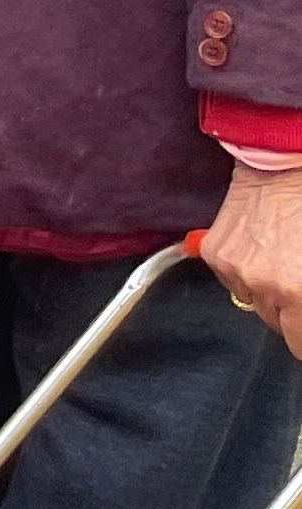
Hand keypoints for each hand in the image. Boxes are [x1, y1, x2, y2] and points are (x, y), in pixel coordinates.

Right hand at [202, 162, 301, 359]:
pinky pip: (231, 280)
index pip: (300, 342)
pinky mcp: (215, 254)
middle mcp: (265, 288)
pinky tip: (260, 248)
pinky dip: (245, 270)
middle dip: (292, 311)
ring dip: (267, 290)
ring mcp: (236, 271)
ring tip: (281, 258)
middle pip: (278, 326)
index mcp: (299, 292)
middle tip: (298, 283)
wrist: (284, 166)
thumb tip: (301, 308)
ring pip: (253, 303)